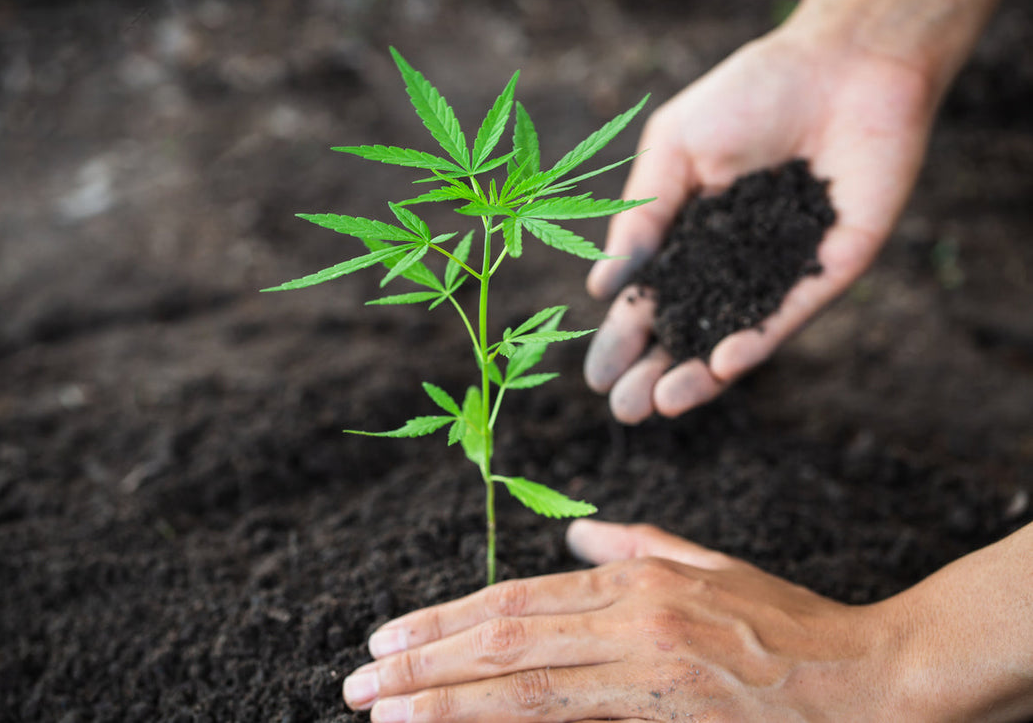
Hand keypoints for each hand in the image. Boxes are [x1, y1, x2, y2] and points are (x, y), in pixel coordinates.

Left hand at [342, 519, 905, 721]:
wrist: (875, 676)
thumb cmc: (790, 623)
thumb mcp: (710, 564)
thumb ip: (637, 543)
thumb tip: (578, 530)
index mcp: (636, 578)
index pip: (516, 598)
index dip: (445, 620)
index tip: (389, 639)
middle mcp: (633, 614)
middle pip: (504, 635)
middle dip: (423, 659)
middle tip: (359, 680)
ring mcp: (651, 665)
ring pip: (525, 681)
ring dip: (445, 696)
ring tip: (384, 710)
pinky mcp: (672, 709)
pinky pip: (573, 717)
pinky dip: (509, 720)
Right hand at [583, 22, 936, 422]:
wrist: (840, 63)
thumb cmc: (750, 95)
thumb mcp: (673, 151)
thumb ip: (642, 218)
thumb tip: (602, 287)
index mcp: (689, 238)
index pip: (651, 301)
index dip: (623, 339)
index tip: (594, 376)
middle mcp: (733, 265)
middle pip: (690, 332)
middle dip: (653, 373)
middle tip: (622, 408)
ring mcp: (781, 271)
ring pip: (736, 337)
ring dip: (701, 375)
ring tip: (662, 403)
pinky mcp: (830, 268)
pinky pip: (789, 314)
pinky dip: (757, 341)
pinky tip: (724, 363)